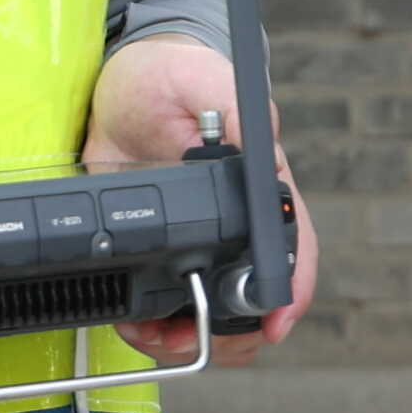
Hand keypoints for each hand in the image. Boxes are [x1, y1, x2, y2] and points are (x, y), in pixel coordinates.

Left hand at [85, 38, 306, 369]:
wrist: (118, 84)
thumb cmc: (168, 74)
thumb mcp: (198, 79)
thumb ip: (230, 103)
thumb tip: (263, 135)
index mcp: (259, 182)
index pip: (292, 242)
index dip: (292, 288)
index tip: (276, 321)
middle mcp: (236, 220)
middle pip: (257, 293)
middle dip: (233, 330)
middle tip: (192, 337)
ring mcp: (199, 239)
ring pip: (215, 309)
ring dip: (189, 336)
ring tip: (153, 335)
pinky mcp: (160, 247)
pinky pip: (166, 302)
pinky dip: (151, 325)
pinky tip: (133, 322)